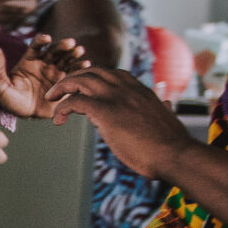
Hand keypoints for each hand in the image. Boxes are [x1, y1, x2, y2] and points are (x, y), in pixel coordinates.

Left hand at [0, 37, 89, 118]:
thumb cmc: (10, 100)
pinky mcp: (65, 82)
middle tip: (70, 43)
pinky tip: (86, 64)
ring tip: (79, 51)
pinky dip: (80, 68)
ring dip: (73, 54)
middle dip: (62, 46)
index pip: (37, 46)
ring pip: (66, 59)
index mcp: (30, 60)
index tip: (47, 39)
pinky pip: (74, 73)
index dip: (41, 40)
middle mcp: (45, 63)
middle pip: (55, 50)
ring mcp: (56, 71)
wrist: (24, 116)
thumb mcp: (0, 85)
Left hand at [43, 66, 196, 177]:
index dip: (93, 78)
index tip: (82, 89)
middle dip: (72, 78)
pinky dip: (62, 107)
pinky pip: (75, 102)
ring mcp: (116, 98)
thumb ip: (163, 106)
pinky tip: (58, 119)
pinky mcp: (106, 112)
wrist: (176, 155)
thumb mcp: (167, 116)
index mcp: (140, 89)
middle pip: (92, 71)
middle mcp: (127, 88)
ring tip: (51, 100)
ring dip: (62, 87)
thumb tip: (167, 102)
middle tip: (59, 91)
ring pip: (80, 80)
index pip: (111, 73)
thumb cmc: (172, 143)